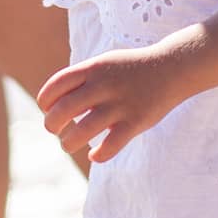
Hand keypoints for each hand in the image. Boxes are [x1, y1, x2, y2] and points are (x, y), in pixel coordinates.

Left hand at [37, 44, 188, 161]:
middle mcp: (104, 85)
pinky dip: (98, 155)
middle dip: (52, 124)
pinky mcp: (136, 122)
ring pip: (83, 131)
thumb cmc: (131, 69)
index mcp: (94, 68)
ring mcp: (121, 104)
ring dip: (69, 143)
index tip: (47, 110)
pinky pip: (110, 146)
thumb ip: (80, 79)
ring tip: (69, 144)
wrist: (172, 67)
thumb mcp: (104, 63)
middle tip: (55, 130)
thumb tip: (52, 103)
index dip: (45, 101)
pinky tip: (94, 154)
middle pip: (64, 110)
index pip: (56, 85)